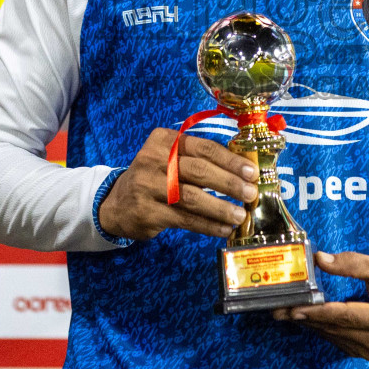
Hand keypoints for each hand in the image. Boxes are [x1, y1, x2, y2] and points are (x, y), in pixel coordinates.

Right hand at [98, 128, 258, 240]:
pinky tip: (224, 228)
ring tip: (241, 215)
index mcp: (163, 140)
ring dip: (221, 207)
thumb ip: (199, 159)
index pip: (204, 148)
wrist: (116, 203)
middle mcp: (153, 160)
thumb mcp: (169, 159)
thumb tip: (243, 171)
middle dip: (229, 183)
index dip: (231, 160)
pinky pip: (184, 219)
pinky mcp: (147, 212)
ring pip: (192, 197)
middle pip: (199, 171)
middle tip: (250, 194)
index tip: (251, 172)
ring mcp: (147, 186)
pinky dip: (207, 224)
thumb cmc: (154, 177)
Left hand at [273, 251, 368, 358]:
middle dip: (305, 317)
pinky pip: (340, 341)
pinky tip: (308, 318)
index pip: (346, 315)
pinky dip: (324, 329)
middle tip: (278, 309)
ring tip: (286, 312)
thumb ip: (352, 264)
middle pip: (335, 328)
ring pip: (335, 337)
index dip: (318, 311)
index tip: (294, 307)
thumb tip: (320, 260)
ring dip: (310, 324)